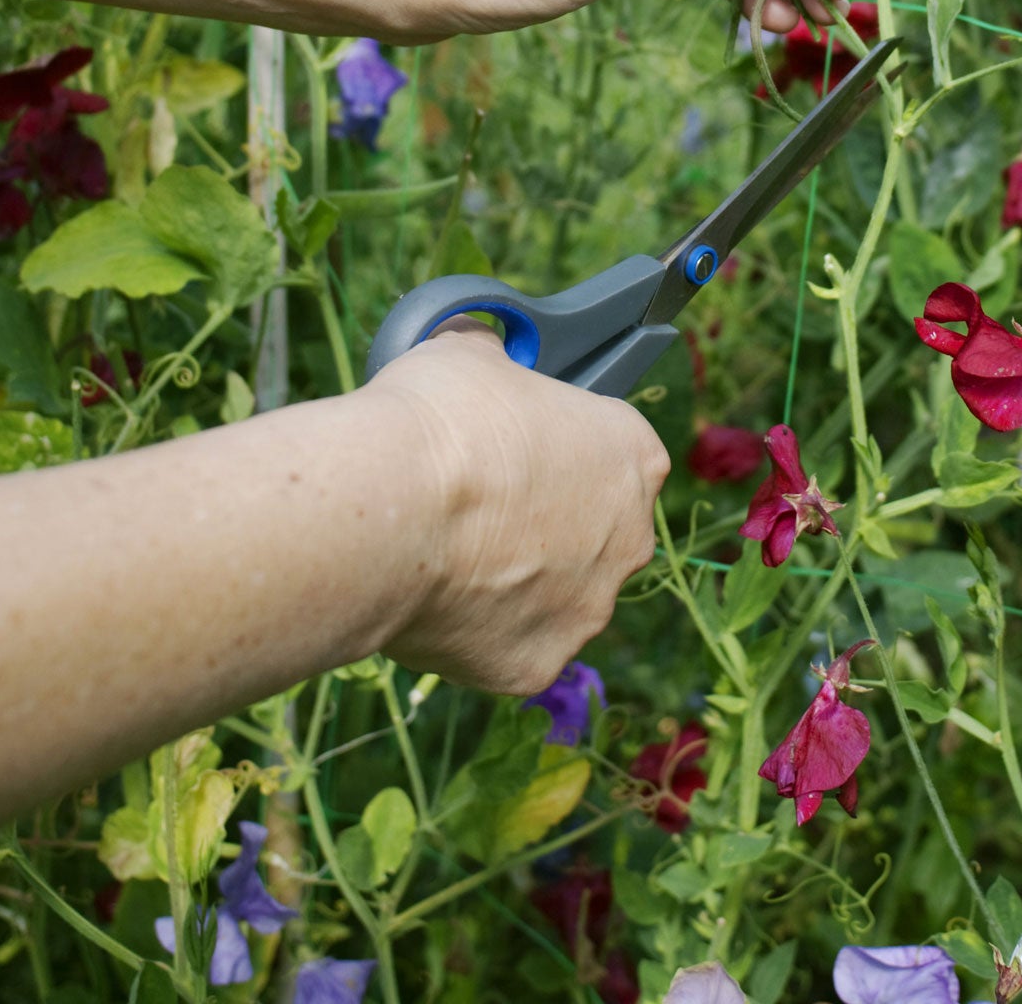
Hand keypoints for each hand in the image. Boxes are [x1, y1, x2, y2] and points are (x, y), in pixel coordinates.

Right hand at [369, 326, 668, 693]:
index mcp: (632, 455)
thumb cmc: (442, 419)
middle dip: (546, 520)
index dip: (566, 446)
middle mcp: (630, 538)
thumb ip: (496, 364)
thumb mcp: (472, 356)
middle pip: (596, 529)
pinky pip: (509, 644)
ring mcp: (586, 610)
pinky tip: (431, 596)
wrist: (389, 509)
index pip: (616, 449)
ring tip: (442, 550)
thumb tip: (480, 354)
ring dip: (515, 579)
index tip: (519, 446)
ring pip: (555, 594)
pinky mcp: (534, 666)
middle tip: (479, 503)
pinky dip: (476, 629)